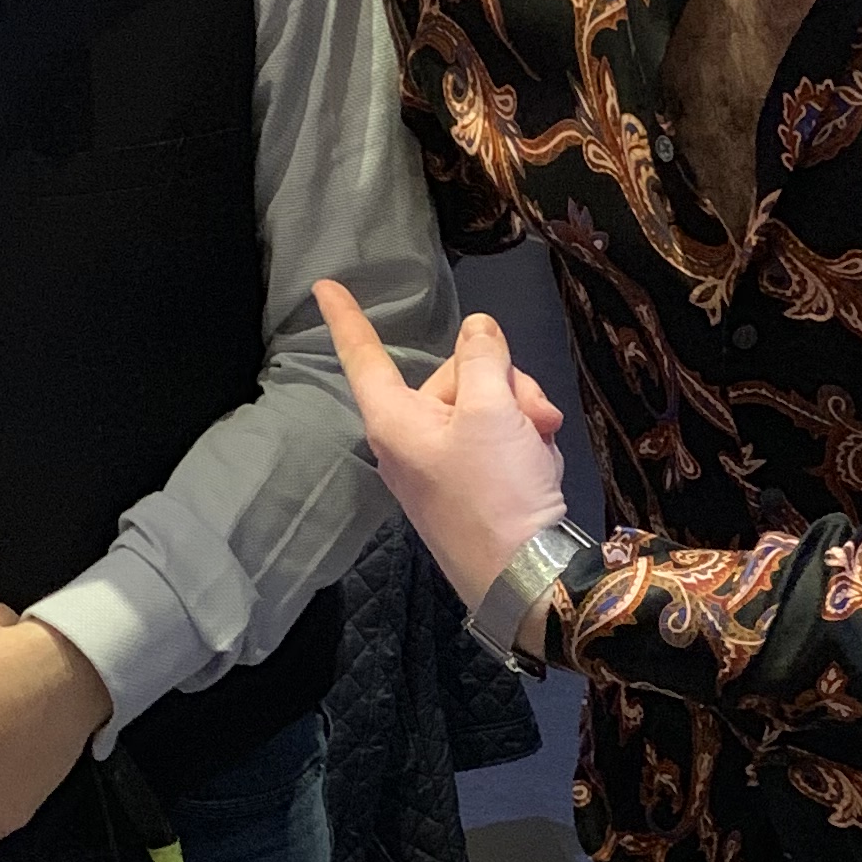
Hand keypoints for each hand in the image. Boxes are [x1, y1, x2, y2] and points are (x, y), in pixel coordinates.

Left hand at [316, 283, 569, 613]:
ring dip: (521, 417)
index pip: (366, 356)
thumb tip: (477, 328)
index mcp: (395, 419)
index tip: (323, 286)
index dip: (348, 318)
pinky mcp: (469, 486)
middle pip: (455, 377)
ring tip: (538, 445)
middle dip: (503, 385)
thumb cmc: (495, 491)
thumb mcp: (492, 409)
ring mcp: (440, 465)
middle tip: (532, 416)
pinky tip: (537, 465)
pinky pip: (497, 441)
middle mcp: (410, 440)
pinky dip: (523, 445)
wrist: (527, 575)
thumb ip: (482, 357)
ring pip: (486, 406)